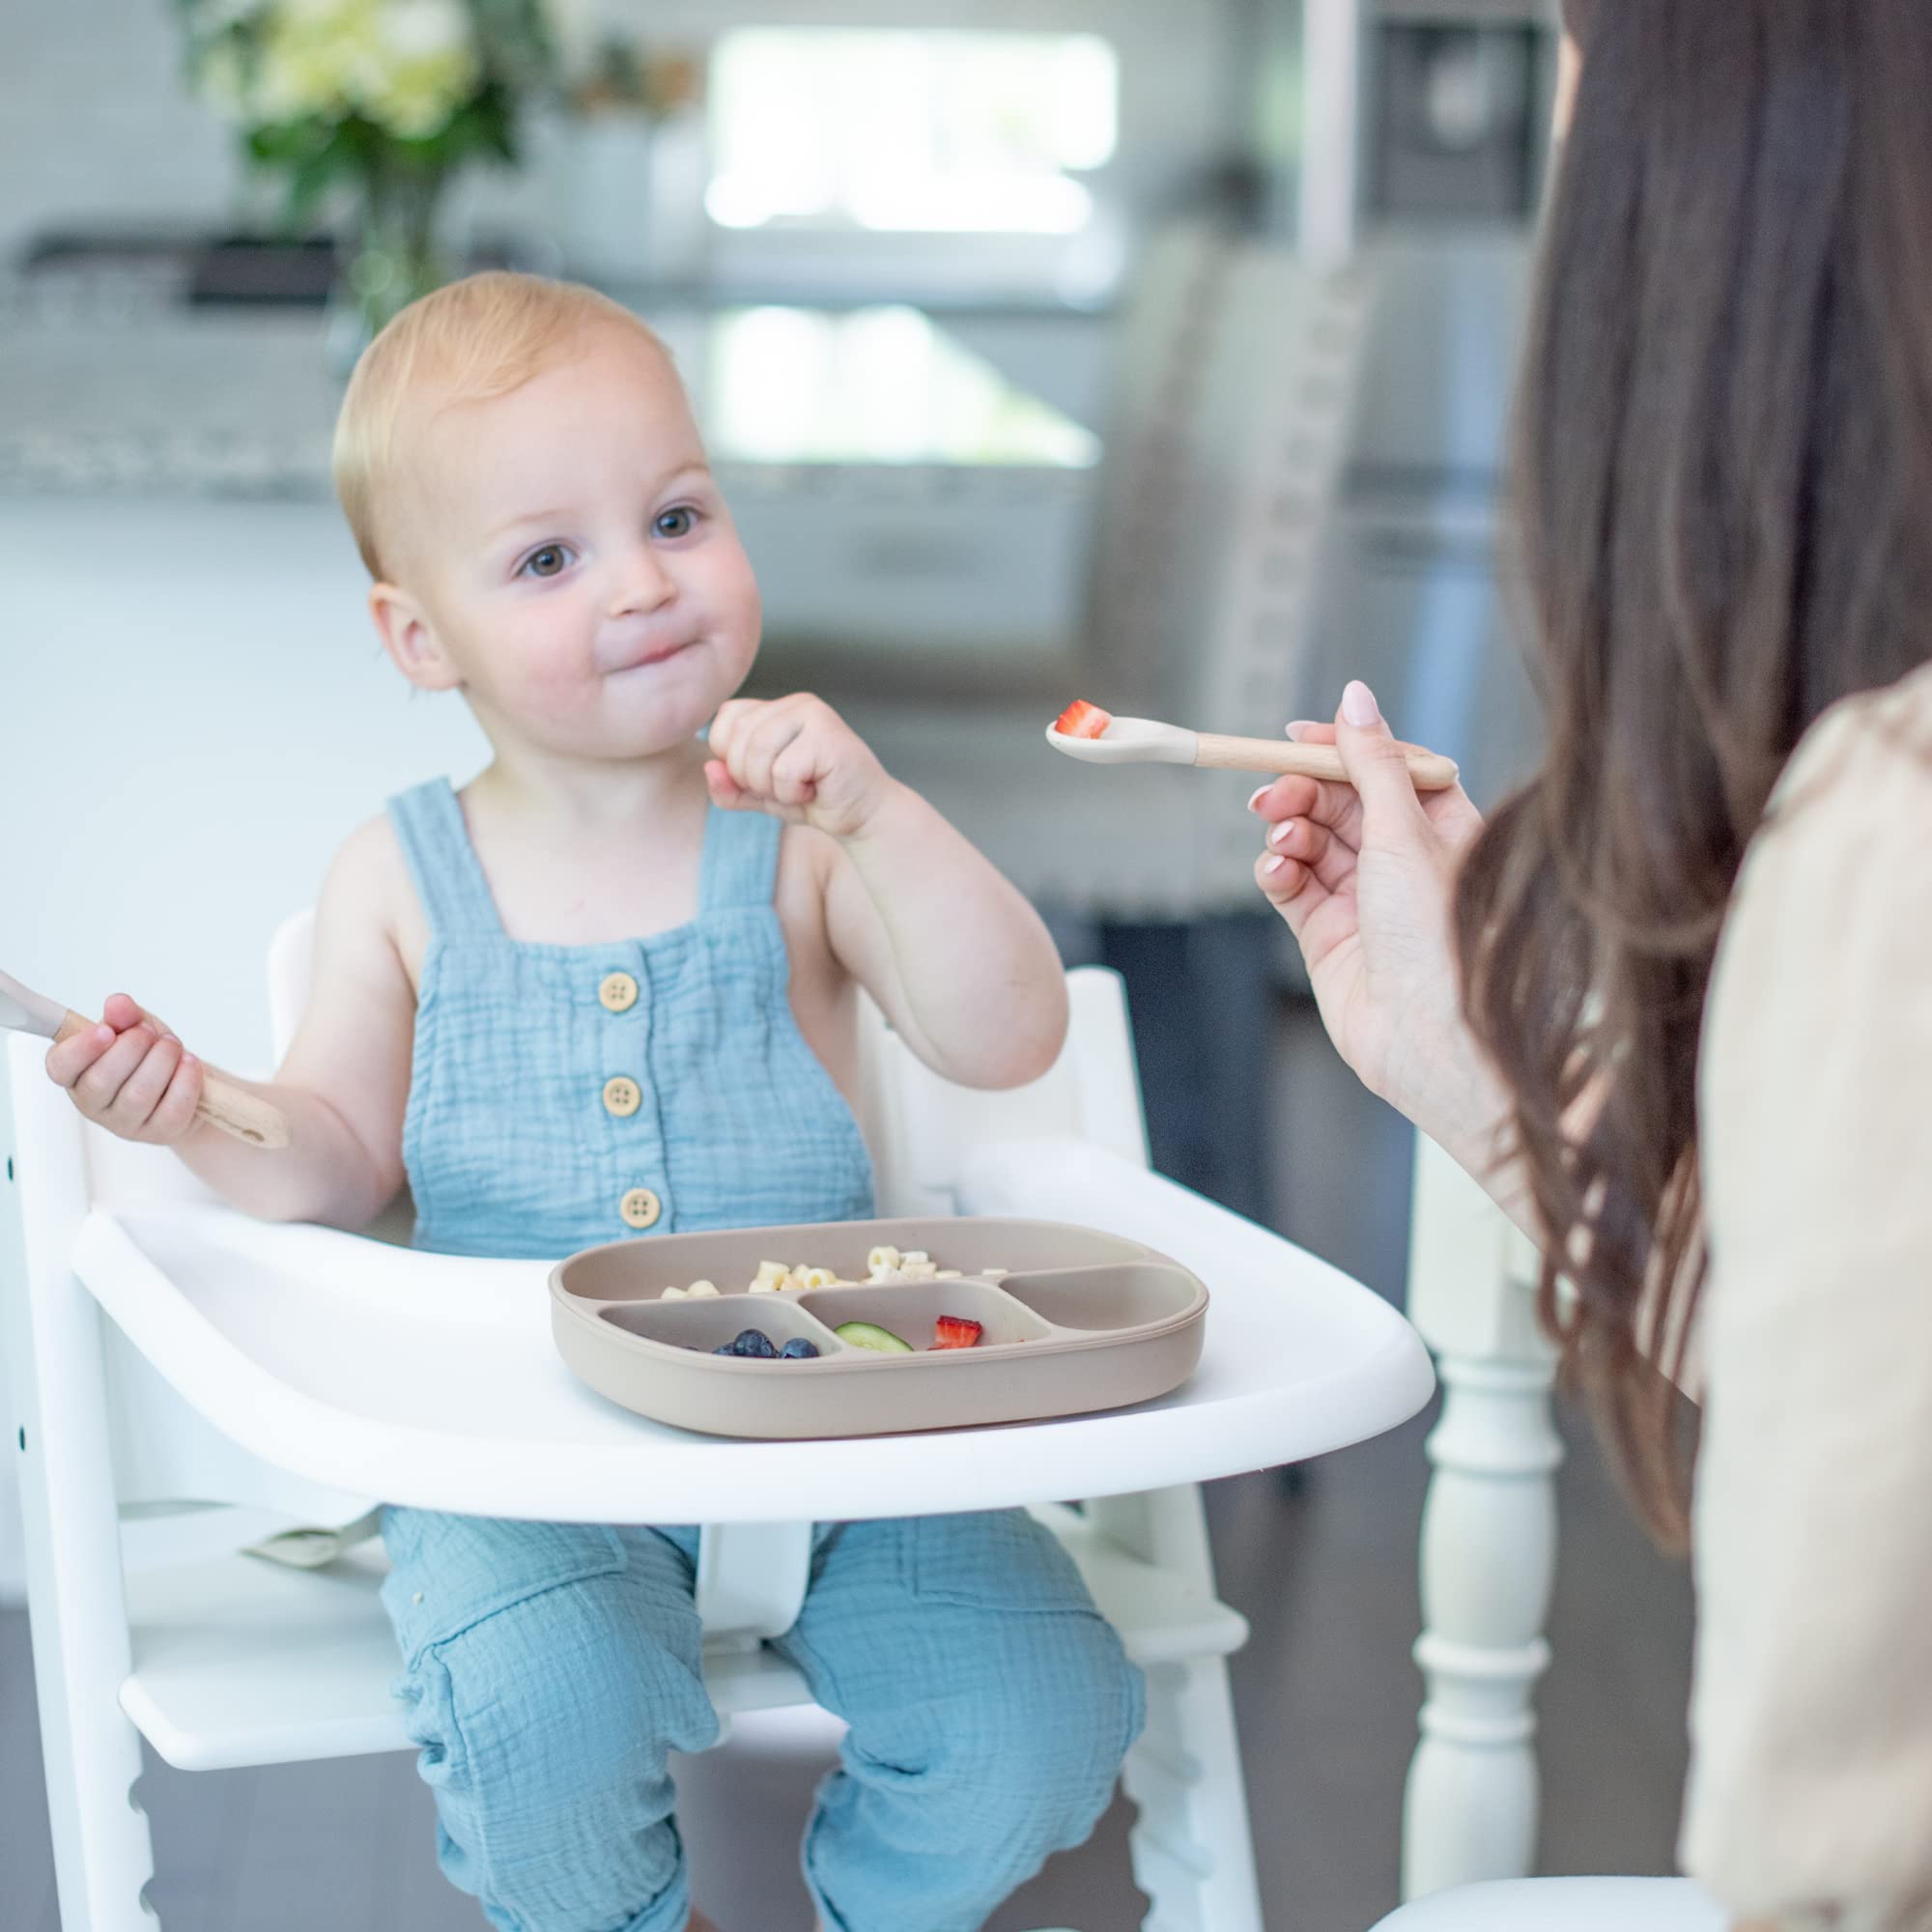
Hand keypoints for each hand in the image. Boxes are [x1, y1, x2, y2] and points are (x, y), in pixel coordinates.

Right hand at [44, 991, 205, 1144]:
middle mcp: (93, 1103)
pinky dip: (185, 1080)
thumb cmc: (149, 1054)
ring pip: (138, 1095)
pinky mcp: (158, 1132)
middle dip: (131, 1048)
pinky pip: (172, 1108)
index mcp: (76, 1074)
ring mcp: (125, 1123)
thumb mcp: (136, 1027)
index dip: (81, 1049)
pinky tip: (189, 1063)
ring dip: (161, 1061)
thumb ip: (124, 1016)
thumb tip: (118, 1004)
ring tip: (172, 1044)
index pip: (60, 1067)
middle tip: (150, 1032)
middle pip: (101, 1081)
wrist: (186, 1082)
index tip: (106, 1030)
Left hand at [705, 693, 896, 839]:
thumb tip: (709, 769)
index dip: (731, 758)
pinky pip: (783, 770)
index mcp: (777, 709)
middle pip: (738, 737)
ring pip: (757, 751)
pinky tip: (816, 790)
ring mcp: (813, 714)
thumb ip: (730, 787)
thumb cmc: (815, 800)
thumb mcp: (761, 796)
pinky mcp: (827, 735)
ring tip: (800, 789)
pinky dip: (792, 793)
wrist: (863, 816)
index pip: (725, 719)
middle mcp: (796, 703)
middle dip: (750, 777)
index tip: (763, 778)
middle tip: (785, 788)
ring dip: (772, 786)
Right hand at [1251, 681, 1498, 1147]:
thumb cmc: (1439, 941)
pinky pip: (1291, 886)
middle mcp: (1404, 863)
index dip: (1342, 749)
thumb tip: (1355, 698)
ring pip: (1311, 841)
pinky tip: (1276, 870)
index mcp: (1443, 829)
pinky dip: (1276, 871)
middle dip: (1303, 791)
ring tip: (1282, 838)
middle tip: (1274, 794)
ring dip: (1288, 830)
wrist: (1428, 1037)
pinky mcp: (1327, 936)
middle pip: (1341, 802)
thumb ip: (1371, 762)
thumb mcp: (1403, 830)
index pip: (1385, 768)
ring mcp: (1363, 900)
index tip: (1298, 737)